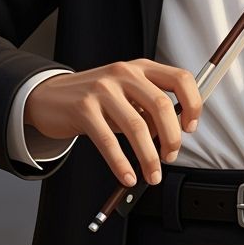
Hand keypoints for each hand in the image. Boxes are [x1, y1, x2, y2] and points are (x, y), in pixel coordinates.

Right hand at [24, 58, 202, 187]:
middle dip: (172, 137)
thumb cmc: (96, 99)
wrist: (51, 96)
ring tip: (153, 175)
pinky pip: (108, 142)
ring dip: (149, 157)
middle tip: (170, 157)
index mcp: (141, 67)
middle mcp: (125, 73)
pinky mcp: (84, 109)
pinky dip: (122, 164)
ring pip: (137, 126)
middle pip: (162, 105)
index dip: (192, 104)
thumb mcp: (126, 94)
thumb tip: (172, 136)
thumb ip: (148, 108)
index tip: (190, 128)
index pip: (180, 78)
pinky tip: (128, 177)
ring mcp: (103, 89)